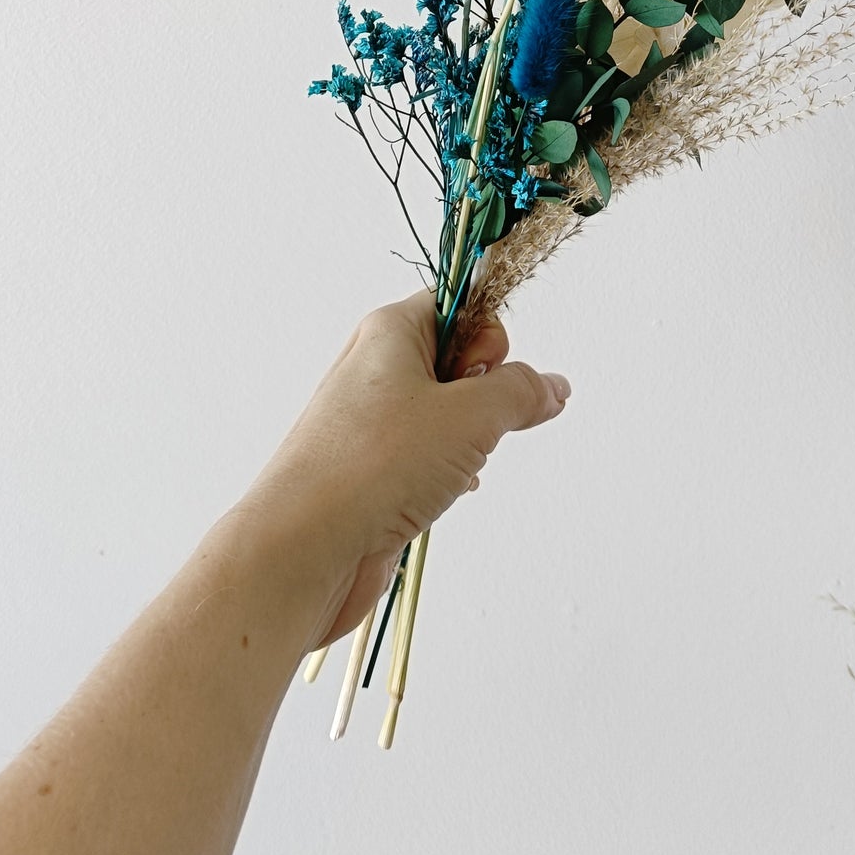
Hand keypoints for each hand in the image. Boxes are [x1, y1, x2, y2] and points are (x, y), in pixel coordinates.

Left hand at [232, 291, 569, 652]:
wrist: (302, 549)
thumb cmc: (376, 465)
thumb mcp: (471, 415)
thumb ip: (521, 392)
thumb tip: (552, 386)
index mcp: (390, 331)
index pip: (457, 305)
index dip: (487, 337)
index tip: (485, 372)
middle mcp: (374, 369)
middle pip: (455, 363)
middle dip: (482, 398)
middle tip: (469, 427)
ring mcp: (367, 424)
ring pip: (443, 417)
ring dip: (466, 444)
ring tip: (450, 470)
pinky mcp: (366, 473)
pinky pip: (423, 459)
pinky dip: (444, 476)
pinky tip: (443, 496)